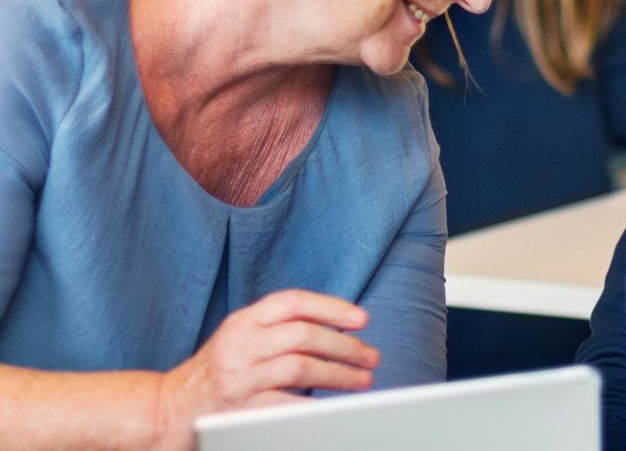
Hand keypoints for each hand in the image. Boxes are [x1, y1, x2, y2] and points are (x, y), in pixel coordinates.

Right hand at [154, 289, 378, 449]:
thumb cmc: (218, 373)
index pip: (292, 302)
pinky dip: (316, 405)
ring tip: (362, 380)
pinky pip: (286, 404)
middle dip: (344, 346)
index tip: (361, 319)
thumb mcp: (241, 339)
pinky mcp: (238, 409)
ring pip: (300, 366)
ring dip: (339, 374)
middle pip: (303, 335)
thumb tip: (339, 331)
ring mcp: (238, 377)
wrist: (168, 410)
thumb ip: (279, 330)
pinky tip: (336, 408)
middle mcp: (239, 344)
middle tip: (371, 357)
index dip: (331, 307)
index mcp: (243, 321)